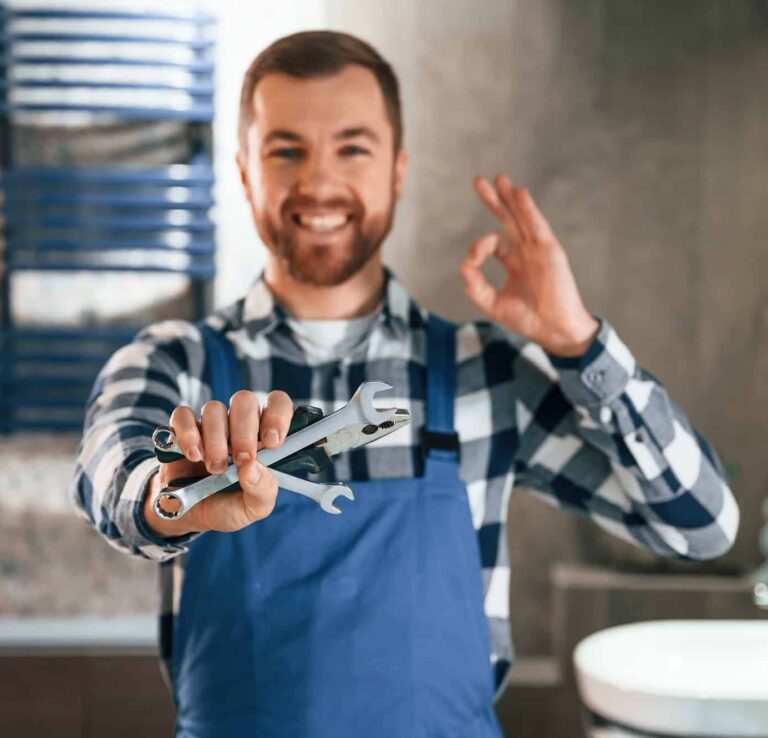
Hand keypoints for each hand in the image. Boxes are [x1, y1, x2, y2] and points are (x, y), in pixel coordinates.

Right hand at [143, 389, 293, 536]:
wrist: (188, 516)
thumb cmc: (229, 506)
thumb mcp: (254, 509)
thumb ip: (262, 491)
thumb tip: (252, 468)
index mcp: (264, 436)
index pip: (277, 403)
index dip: (277, 415)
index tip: (271, 442)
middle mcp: (239, 423)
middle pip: (244, 400)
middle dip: (244, 431)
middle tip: (241, 459)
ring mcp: (210, 424)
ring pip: (214, 409)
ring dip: (215, 440)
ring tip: (214, 468)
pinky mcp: (181, 429)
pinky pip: (182, 415)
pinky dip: (188, 434)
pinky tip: (193, 455)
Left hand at [460, 173, 599, 356]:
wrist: (554, 331)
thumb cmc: (528, 320)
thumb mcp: (492, 304)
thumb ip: (475, 286)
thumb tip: (464, 265)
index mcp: (515, 262)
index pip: (494, 243)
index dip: (480, 247)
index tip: (473, 261)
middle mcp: (527, 252)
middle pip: (509, 220)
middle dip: (494, 200)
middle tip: (479, 180)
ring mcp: (539, 250)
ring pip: (523, 217)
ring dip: (511, 198)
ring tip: (500, 179)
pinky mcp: (551, 252)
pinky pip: (537, 226)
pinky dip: (528, 210)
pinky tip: (519, 194)